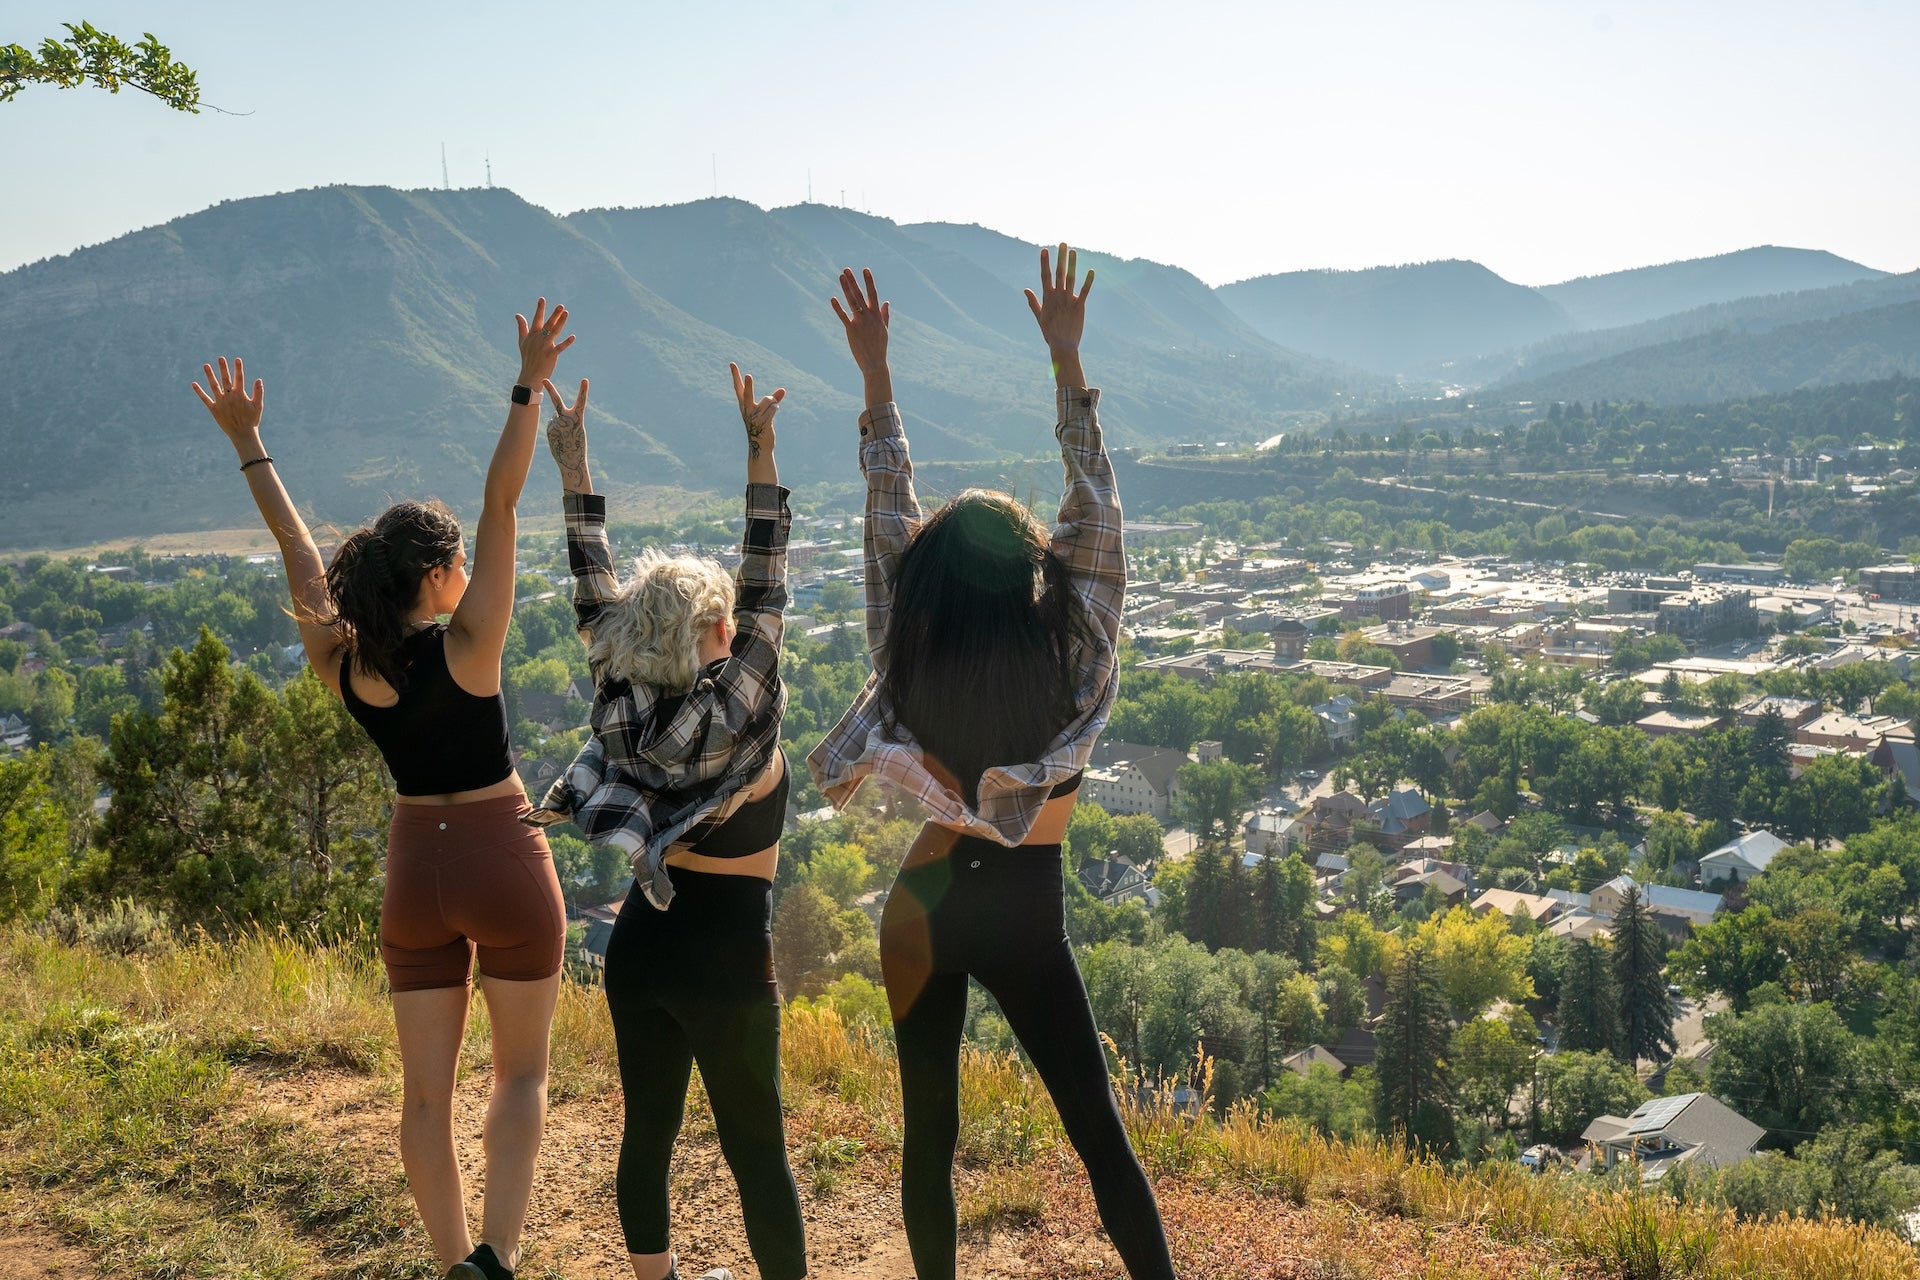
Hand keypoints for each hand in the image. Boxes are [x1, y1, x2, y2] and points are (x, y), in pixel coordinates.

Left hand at [192, 356, 265, 449]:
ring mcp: (221, 402)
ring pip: (214, 386)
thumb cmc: (251, 420)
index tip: (237, 359)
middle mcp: (229, 396)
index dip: (238, 368)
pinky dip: (199, 392)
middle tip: (220, 358)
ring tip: (206, 365)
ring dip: (210, 375)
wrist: (242, 434)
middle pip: (225, 379)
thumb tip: (259, 380)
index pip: (239, 378)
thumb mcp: (258, 406)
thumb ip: (258, 392)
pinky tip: (194, 384)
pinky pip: (205, 399)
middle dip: (223, 368)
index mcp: (240, 395)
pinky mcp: (214, 409)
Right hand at [516, 297, 575, 385]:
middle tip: (561, 306)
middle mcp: (538, 339)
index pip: (537, 319)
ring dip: (561, 323)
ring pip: (554, 332)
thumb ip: (522, 327)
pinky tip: (573, 337)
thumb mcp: (522, 341)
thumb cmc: (527, 357)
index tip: (542, 299)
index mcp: (532, 335)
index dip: (540, 309)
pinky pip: (560, 347)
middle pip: (548, 324)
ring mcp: (544, 347)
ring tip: (566, 313)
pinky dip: (566, 342)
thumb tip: (517, 314)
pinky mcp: (550, 355)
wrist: (530, 374)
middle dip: (554, 314)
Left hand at [542, 378, 590, 492]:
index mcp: (578, 419)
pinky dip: (555, 430)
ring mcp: (556, 424)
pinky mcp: (549, 429)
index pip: (581, 402)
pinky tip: (559, 438)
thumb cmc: (578, 446)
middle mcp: (565, 420)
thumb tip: (553, 416)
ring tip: (565, 436)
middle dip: (551, 389)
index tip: (585, 380)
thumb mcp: (576, 430)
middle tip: (543, 379)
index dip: (583, 391)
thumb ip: (566, 420)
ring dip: (559, 424)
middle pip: (557, 402)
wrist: (571, 461)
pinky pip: (552, 425)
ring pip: (556, 418)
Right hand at [731, 363, 784, 459]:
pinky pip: (774, 408)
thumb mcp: (766, 411)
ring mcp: (753, 417)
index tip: (732, 363)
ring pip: (769, 400)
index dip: (735, 376)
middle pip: (747, 393)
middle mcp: (746, 410)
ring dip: (773, 404)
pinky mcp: (762, 422)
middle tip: (748, 375)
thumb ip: (773, 399)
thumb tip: (783, 390)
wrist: (760, 446)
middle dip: (748, 385)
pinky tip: (770, 418)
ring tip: (768, 414)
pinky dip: (775, 409)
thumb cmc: (761, 427)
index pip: (738, 388)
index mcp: (744, 405)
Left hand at [830, 267, 889, 375]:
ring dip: (846, 288)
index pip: (873, 294)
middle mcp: (869, 316)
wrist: (875, 363)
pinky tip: (832, 298)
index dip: (869, 281)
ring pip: (852, 302)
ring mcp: (860, 322)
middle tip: (846, 269)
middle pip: (860, 295)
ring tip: (841, 277)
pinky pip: (843, 316)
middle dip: (853, 281)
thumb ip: (885, 315)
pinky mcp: (852, 330)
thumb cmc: (880, 346)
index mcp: (877, 315)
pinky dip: (838, 307)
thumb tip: (886, 302)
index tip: (865, 270)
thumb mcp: (884, 329)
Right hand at [1025, 242, 1093, 353]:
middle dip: (1060, 258)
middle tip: (1062, 243)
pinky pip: (1084, 292)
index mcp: (1047, 298)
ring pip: (1071, 279)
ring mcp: (1068, 301)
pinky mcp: (1079, 307)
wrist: (1062, 346)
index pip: (1044, 276)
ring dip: (1072, 264)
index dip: (1044, 262)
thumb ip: (1032, 301)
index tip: (1044, 250)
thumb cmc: (1049, 332)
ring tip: (1073, 251)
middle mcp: (1057, 297)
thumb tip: (1025, 289)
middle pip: (1059, 273)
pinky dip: (1088, 281)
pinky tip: (1091, 271)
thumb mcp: (1039, 316)